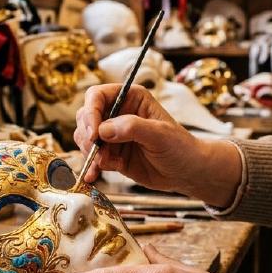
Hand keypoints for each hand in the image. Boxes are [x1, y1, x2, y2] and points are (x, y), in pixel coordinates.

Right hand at [73, 84, 242, 206]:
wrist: (187, 172)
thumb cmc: (180, 147)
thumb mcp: (160, 134)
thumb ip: (133, 128)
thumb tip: (104, 130)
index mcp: (129, 98)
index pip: (97, 96)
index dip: (91, 112)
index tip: (94, 134)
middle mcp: (117, 114)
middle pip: (85, 116)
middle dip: (87, 135)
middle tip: (96, 151)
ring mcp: (112, 135)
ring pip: (84, 138)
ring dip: (89, 152)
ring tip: (105, 164)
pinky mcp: (111, 154)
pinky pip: (91, 158)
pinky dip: (90, 167)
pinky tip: (92, 176)